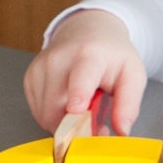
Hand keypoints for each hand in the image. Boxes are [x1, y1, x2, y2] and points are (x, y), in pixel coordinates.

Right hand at [23, 9, 147, 136]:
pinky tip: (66, 104)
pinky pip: (38, 112)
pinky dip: (52, 116)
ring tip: (81, 109)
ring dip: (63, 123)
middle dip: (75, 127)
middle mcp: (59, 59)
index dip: (78, 96)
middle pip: (57, 108)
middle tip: (93, 123)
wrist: (87, 31)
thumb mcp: (133, 75)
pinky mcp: (29, 77)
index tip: (77, 109)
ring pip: (45, 115)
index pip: (80, 78)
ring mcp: (41, 67)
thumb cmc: (111, 55)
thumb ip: (129, 105)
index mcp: (89, 56)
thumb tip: (122, 132)